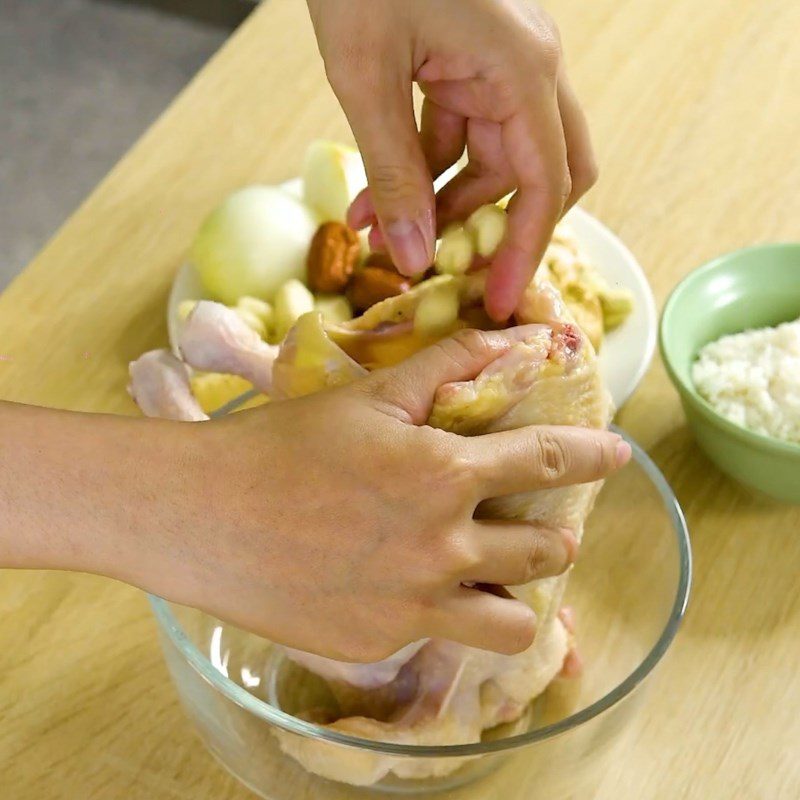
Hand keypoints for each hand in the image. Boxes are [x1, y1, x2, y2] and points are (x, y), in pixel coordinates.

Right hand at [132, 329, 626, 660]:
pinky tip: (399, 586)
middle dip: (556, 536)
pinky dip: (438, 612)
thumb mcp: (369, 396)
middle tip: (541, 528)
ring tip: (491, 576)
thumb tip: (511, 340)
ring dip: (515, 595)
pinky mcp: (382, 643)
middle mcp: (445, 548)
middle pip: (545, 554)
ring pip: (511, 622)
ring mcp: (416, 605)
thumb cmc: (283, 445)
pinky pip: (439, 636)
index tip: (618, 457)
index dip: (592, 457)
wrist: (204, 516)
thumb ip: (449, 366)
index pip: (548, 464)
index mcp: (446, 476)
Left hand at [306, 0, 596, 320]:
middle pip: (543, 173)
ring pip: (493, 160)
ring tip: (376, 232)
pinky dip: (422, 170)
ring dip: (441, 203)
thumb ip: (394, 172)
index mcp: (522, 70)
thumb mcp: (367, 78)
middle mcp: (528, 70)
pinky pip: (458, 134)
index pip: (547, 185)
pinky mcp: (467, 63)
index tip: (497, 304)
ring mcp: (501, 65)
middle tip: (461, 277)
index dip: (524, 252)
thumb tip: (413, 257)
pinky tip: (372, 198)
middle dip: (498, 228)